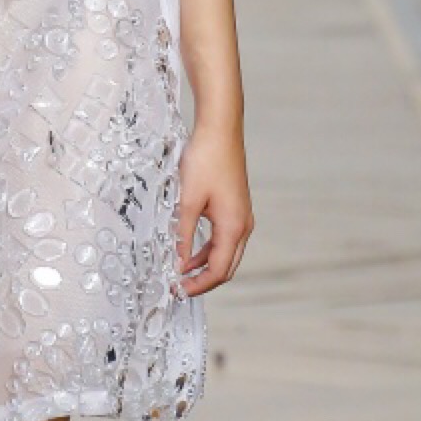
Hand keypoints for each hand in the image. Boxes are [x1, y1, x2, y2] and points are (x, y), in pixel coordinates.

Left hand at [174, 124, 254, 295]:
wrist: (220, 129)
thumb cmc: (205, 160)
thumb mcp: (187, 201)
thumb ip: (182, 235)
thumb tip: (177, 263)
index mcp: (234, 227)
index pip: (219, 271)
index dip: (198, 285)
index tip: (177, 291)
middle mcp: (243, 225)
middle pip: (226, 267)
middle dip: (204, 280)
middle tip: (178, 287)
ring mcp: (241, 216)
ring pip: (225, 253)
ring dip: (204, 265)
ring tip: (180, 271)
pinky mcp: (235, 207)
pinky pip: (223, 238)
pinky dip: (208, 249)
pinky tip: (189, 249)